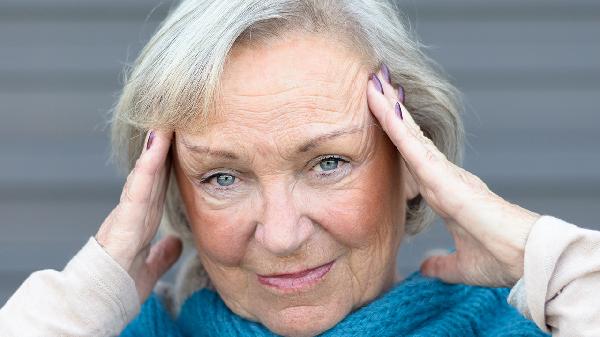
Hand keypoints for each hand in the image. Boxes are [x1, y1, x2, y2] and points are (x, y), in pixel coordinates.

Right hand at [95, 130, 181, 301]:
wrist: (100, 302)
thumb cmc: (121, 285)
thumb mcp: (149, 266)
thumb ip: (162, 253)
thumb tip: (175, 242)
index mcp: (142, 222)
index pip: (159, 187)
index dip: (168, 165)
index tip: (180, 144)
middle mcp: (135, 213)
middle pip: (153, 174)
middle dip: (163, 149)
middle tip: (174, 122)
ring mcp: (128, 214)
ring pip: (144, 175)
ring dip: (155, 148)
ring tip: (165, 123)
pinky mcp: (124, 219)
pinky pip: (139, 187)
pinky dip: (148, 165)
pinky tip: (157, 145)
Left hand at [366, 67, 540, 286]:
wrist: (523, 258)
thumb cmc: (500, 257)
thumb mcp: (461, 263)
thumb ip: (442, 264)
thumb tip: (426, 267)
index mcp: (445, 191)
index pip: (413, 157)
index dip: (398, 136)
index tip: (382, 117)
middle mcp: (443, 176)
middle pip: (410, 137)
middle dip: (392, 111)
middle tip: (373, 84)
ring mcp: (443, 173)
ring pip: (409, 134)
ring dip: (390, 108)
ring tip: (373, 82)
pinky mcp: (443, 177)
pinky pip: (412, 146)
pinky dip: (397, 125)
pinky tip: (384, 106)